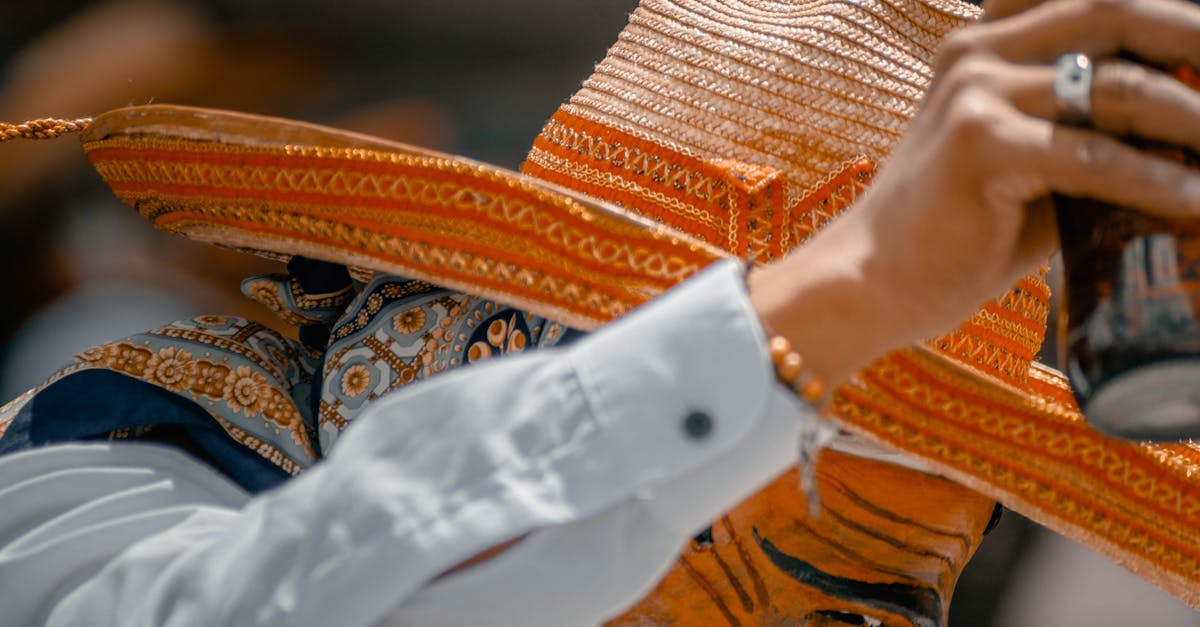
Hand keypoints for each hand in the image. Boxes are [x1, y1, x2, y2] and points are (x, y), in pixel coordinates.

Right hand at [751, 0, 1199, 385]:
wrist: (874, 281)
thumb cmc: (957, 230)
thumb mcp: (1033, 158)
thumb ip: (1093, 127)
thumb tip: (1191, 124)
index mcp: (983, 39)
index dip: (1166, 15)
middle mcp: (975, 49)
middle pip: (1115, 11)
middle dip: (1193, 43)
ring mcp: (972, 91)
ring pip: (1117, 86)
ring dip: (1191, 119)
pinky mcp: (977, 143)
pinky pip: (1091, 155)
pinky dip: (1153, 180)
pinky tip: (1189, 199)